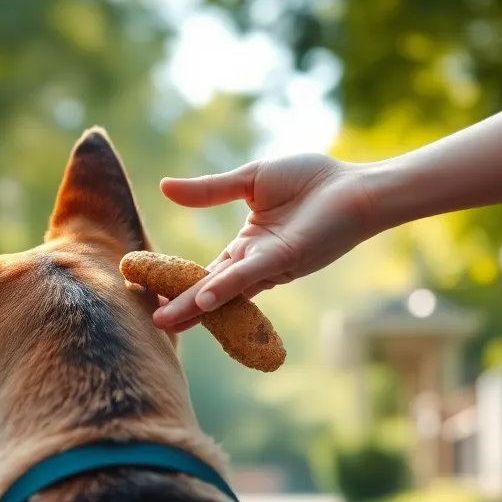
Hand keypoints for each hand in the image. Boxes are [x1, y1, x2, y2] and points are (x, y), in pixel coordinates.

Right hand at [153, 154, 379, 332]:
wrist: (355, 185)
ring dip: (194, 306)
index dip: (177, 279)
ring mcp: (268, 265)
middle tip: (152, 322)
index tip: (147, 288)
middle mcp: (254, 262)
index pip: (205, 269)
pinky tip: (203, 301)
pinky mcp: (285, 260)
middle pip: (210, 288)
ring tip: (165, 322)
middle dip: (181, 306)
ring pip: (224, 289)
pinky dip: (225, 289)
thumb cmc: (311, 180)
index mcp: (246, 246)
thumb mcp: (250, 180)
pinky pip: (248, 277)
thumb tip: (164, 186)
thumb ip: (209, 190)